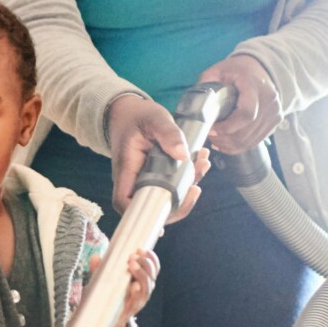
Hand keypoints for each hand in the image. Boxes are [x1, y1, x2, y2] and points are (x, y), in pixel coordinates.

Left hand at [105, 248, 156, 326]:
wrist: (102, 322)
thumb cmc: (106, 297)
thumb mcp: (104, 280)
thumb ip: (100, 269)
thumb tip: (95, 257)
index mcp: (141, 281)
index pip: (153, 268)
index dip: (151, 258)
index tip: (142, 249)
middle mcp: (143, 291)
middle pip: (152, 275)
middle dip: (145, 264)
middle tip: (133, 256)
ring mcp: (138, 301)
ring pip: (147, 287)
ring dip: (141, 274)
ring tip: (132, 263)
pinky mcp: (131, 310)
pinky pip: (137, 301)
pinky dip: (137, 292)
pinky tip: (134, 285)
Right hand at [107, 93, 207, 221]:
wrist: (129, 112)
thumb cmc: (137, 116)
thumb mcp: (154, 118)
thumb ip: (168, 134)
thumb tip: (182, 155)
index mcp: (126, 169)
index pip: (124, 201)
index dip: (142, 214)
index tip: (167, 211)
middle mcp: (133, 180)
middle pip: (149, 206)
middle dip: (178, 203)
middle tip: (196, 188)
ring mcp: (144, 179)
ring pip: (165, 196)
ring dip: (188, 187)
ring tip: (203, 165)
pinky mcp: (155, 175)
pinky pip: (171, 185)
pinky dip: (188, 177)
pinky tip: (201, 162)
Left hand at [200, 53, 282, 156]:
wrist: (260, 68)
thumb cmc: (237, 70)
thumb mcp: (218, 70)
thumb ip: (206, 83)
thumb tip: (195, 104)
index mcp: (255, 86)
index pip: (246, 114)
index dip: (227, 127)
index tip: (211, 129)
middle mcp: (269, 101)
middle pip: (247, 131)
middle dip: (225, 139)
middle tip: (209, 137)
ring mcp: (275, 113)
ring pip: (251, 140)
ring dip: (230, 145)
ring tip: (216, 140)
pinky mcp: (275, 122)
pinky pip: (255, 141)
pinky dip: (239, 146)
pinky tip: (226, 143)